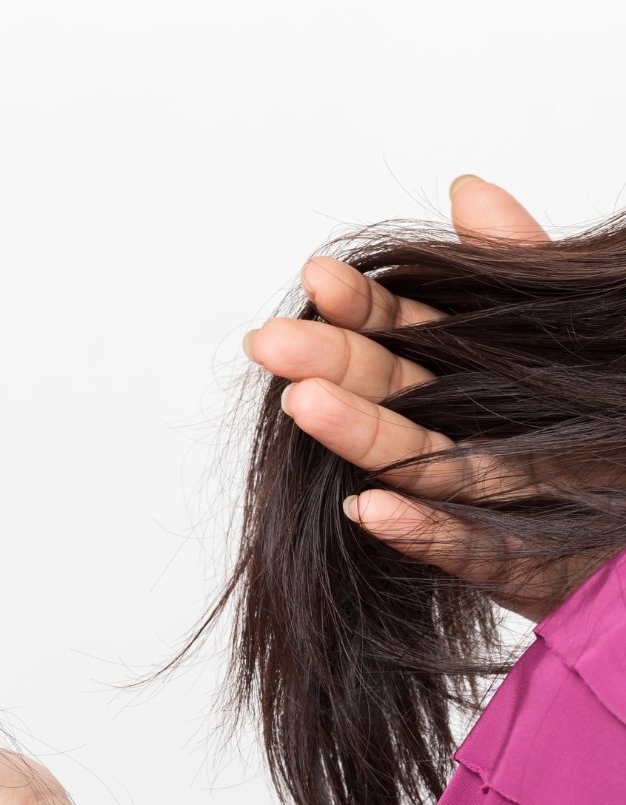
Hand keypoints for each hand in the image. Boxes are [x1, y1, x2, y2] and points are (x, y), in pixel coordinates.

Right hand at [241, 176, 588, 623]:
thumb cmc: (611, 417)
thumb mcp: (572, 323)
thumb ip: (515, 268)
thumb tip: (467, 190)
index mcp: (468, 369)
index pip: (401, 329)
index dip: (361, 306)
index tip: (319, 278)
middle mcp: (461, 426)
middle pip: (388, 392)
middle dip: (328, 365)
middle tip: (268, 342)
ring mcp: (477, 495)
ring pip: (411, 461)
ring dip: (354, 435)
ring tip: (304, 405)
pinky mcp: (509, 558)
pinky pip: (463, 544)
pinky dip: (417, 527)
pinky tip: (370, 507)